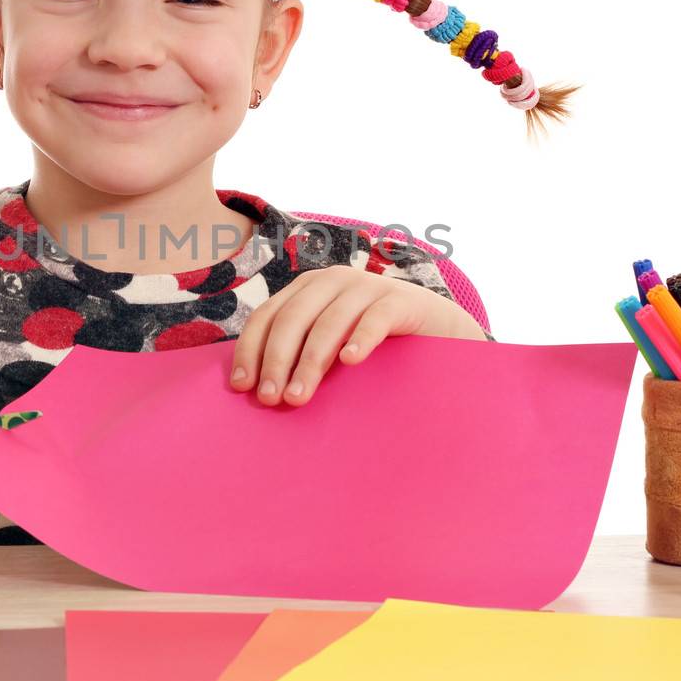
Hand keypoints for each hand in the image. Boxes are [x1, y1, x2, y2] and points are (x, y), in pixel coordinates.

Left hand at [229, 265, 486, 407]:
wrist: (439, 328)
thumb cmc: (374, 342)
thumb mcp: (331, 342)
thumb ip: (300, 352)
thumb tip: (257, 391)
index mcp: (307, 288)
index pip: (267, 316)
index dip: (250, 350)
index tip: (241, 387)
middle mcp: (333, 280)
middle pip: (293, 319)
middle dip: (276, 361)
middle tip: (270, 400)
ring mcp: (368, 287)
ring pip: (329, 323)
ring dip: (310, 362)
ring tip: (298, 397)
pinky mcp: (401, 300)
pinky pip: (375, 318)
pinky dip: (360, 339)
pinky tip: (350, 362)